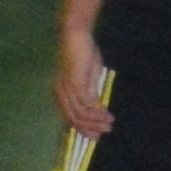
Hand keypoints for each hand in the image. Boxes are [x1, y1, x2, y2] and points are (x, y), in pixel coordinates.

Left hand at [54, 25, 113, 140]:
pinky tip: (106, 113)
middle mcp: (61, 93)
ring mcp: (67, 89)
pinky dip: (97, 111)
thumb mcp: (88, 76)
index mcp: (61, 92)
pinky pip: (86, 104)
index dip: (83, 128)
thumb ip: (90, 90)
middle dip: (90, 128)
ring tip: (109, 123)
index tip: (96, 135)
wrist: (76, 35)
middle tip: (105, 132)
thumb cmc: (82, 52)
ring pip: (81, 114)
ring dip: (96, 121)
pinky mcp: (75, 83)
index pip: (69, 117)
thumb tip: (97, 107)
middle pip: (74, 119)